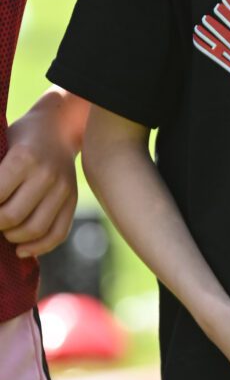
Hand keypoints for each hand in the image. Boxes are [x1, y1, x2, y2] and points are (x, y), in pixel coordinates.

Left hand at [0, 113, 77, 257]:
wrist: (56, 129)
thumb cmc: (18, 139)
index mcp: (24, 158)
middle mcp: (47, 174)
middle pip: (13, 217)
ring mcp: (63, 188)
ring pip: (35, 230)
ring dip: (12, 238)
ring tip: (3, 231)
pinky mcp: (72, 199)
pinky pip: (58, 233)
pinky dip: (39, 248)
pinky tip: (21, 250)